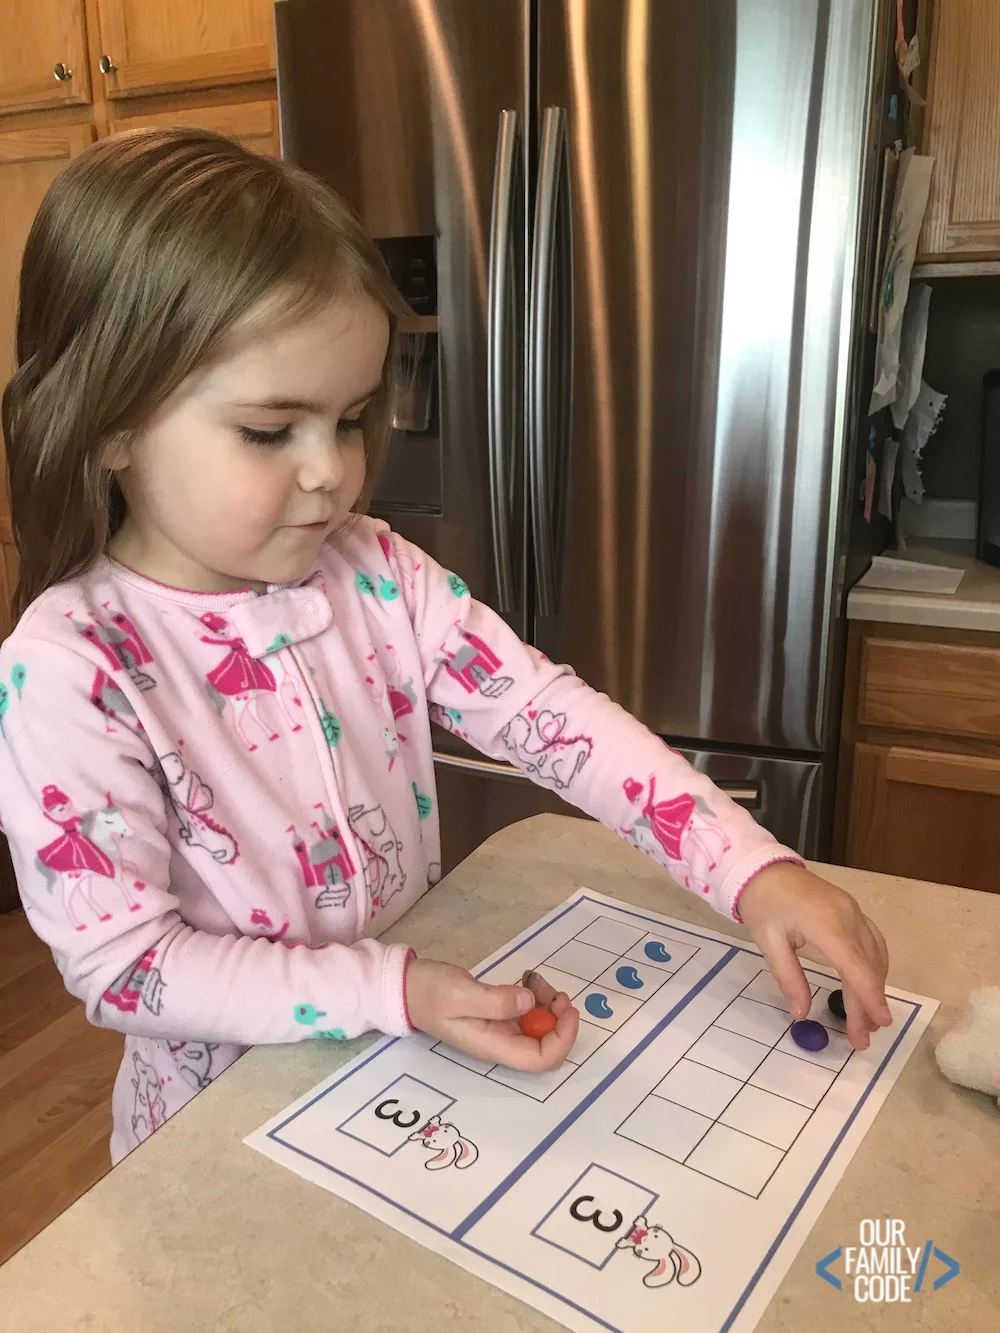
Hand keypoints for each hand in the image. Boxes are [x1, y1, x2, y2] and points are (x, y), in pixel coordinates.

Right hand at [405, 957, 578, 1070]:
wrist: (407, 988)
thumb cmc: (431, 992)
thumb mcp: (462, 993)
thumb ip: (497, 1001)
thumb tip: (530, 1003)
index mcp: (494, 1047)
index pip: (542, 1059)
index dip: (563, 1039)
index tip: (568, 1009)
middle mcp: (502, 1044)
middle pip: (547, 1044)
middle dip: (559, 1018)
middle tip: (554, 990)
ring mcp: (501, 1031)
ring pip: (540, 1026)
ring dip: (548, 1004)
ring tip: (535, 979)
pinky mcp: (499, 1016)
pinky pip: (528, 1013)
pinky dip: (536, 997)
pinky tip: (526, 981)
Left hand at [737, 863, 889, 1050]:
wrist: (762, 867)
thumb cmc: (763, 904)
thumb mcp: (768, 942)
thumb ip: (788, 977)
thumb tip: (801, 1014)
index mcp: (826, 924)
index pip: (855, 966)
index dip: (869, 997)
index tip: (880, 1023)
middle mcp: (847, 917)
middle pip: (867, 966)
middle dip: (868, 1004)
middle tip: (862, 1039)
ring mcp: (853, 911)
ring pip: (875, 955)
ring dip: (874, 987)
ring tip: (867, 1020)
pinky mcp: (852, 910)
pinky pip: (872, 941)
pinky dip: (874, 967)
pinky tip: (870, 985)